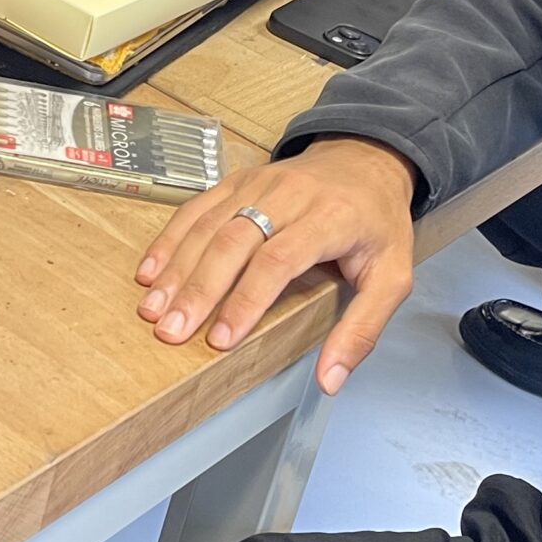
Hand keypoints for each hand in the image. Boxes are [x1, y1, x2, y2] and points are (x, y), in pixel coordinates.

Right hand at [137, 136, 416, 393]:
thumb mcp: (393, 277)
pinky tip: (149, 272)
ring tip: (152, 310)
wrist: (365, 160)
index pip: (278, 259)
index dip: (246, 299)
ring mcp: (257, 183)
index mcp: (330, 218)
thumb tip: (330, 381)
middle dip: (198, 289)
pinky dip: (169, 241)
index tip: (221, 339)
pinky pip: (196, 208)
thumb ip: (363, 329)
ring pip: (208, 225)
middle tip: (170, 331)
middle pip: (233, 241)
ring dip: (176, 269)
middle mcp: (288, 195)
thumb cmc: (377, 226)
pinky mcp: (236, 180)